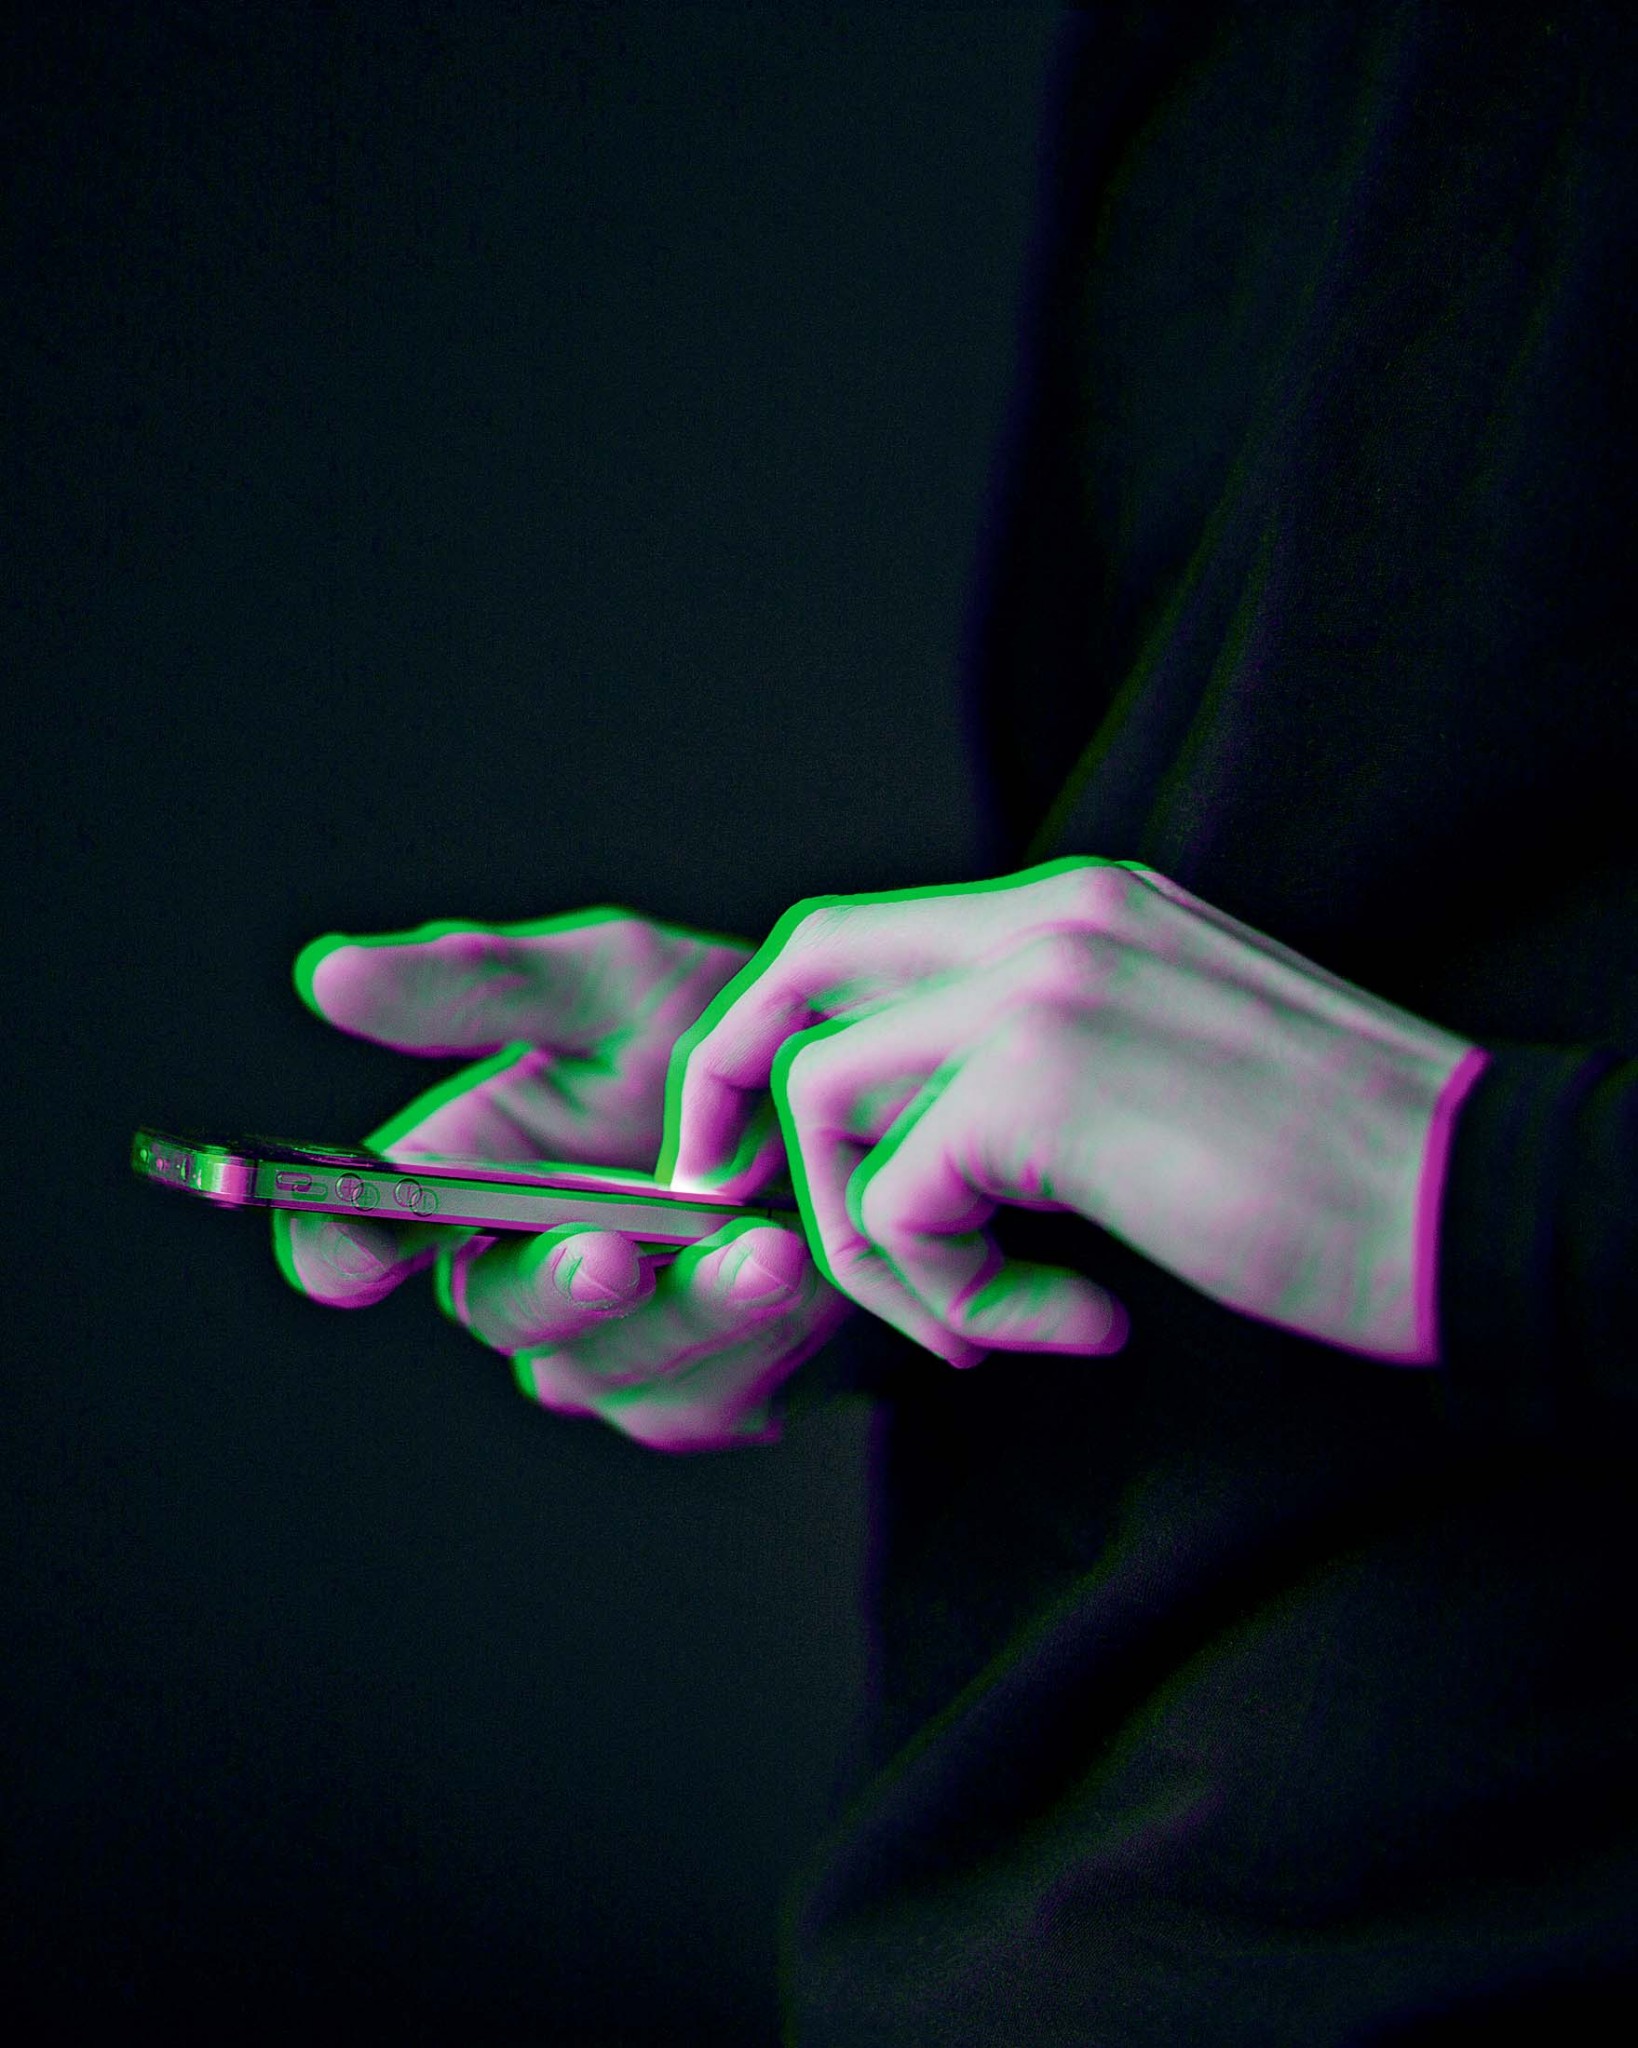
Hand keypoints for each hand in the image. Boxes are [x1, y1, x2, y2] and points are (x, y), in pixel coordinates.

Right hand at [275, 907, 851, 1449]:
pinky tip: (805, 1272)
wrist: (869, 1103)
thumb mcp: (615, 981)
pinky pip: (702, 1392)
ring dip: (687, 1310)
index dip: (341, 1245)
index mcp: (462, 1175)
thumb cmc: (720, 1035)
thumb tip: (329, 975)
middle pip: (493, 1310)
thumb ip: (483, 986)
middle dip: (554, 1283)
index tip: (361, 1244)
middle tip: (612, 1254)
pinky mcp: (693, 1397)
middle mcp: (514, 1274)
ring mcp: (601, 1350)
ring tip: (765, 1251)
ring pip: (605, 1364)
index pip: (351, 1238)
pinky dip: (757, 1334)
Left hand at [660, 859, 1488, 1367]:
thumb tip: (910, 1144)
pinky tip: (1056, 1324)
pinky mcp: (1046, 1079)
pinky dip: (942, 1293)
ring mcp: (1042, 986)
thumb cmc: (1338, 1173)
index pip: (859, 938)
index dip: (776, 1038)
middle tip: (732, 1204)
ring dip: (874, 1244)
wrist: (1479, 1207)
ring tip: (990, 1316)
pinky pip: (894, 1195)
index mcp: (1077, 912)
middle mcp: (1046, 921)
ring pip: (824, 1096)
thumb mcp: (1163, 1077)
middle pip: (798, 969)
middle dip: (730, 1091)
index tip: (757, 1149)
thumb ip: (1033, 1075)